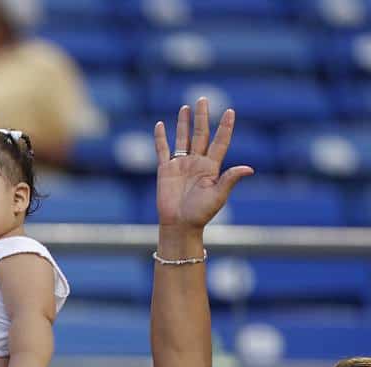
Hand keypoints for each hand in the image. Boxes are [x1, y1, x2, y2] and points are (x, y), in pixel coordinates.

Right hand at [154, 97, 252, 229]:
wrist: (180, 224)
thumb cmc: (201, 213)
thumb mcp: (218, 196)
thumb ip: (230, 179)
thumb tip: (249, 168)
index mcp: (211, 167)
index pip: (220, 142)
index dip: (225, 127)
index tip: (230, 111)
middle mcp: (197, 163)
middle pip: (200, 134)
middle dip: (202, 117)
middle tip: (203, 99)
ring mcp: (180, 165)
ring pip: (182, 138)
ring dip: (184, 123)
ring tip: (186, 107)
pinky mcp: (165, 170)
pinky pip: (162, 150)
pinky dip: (160, 138)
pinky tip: (160, 125)